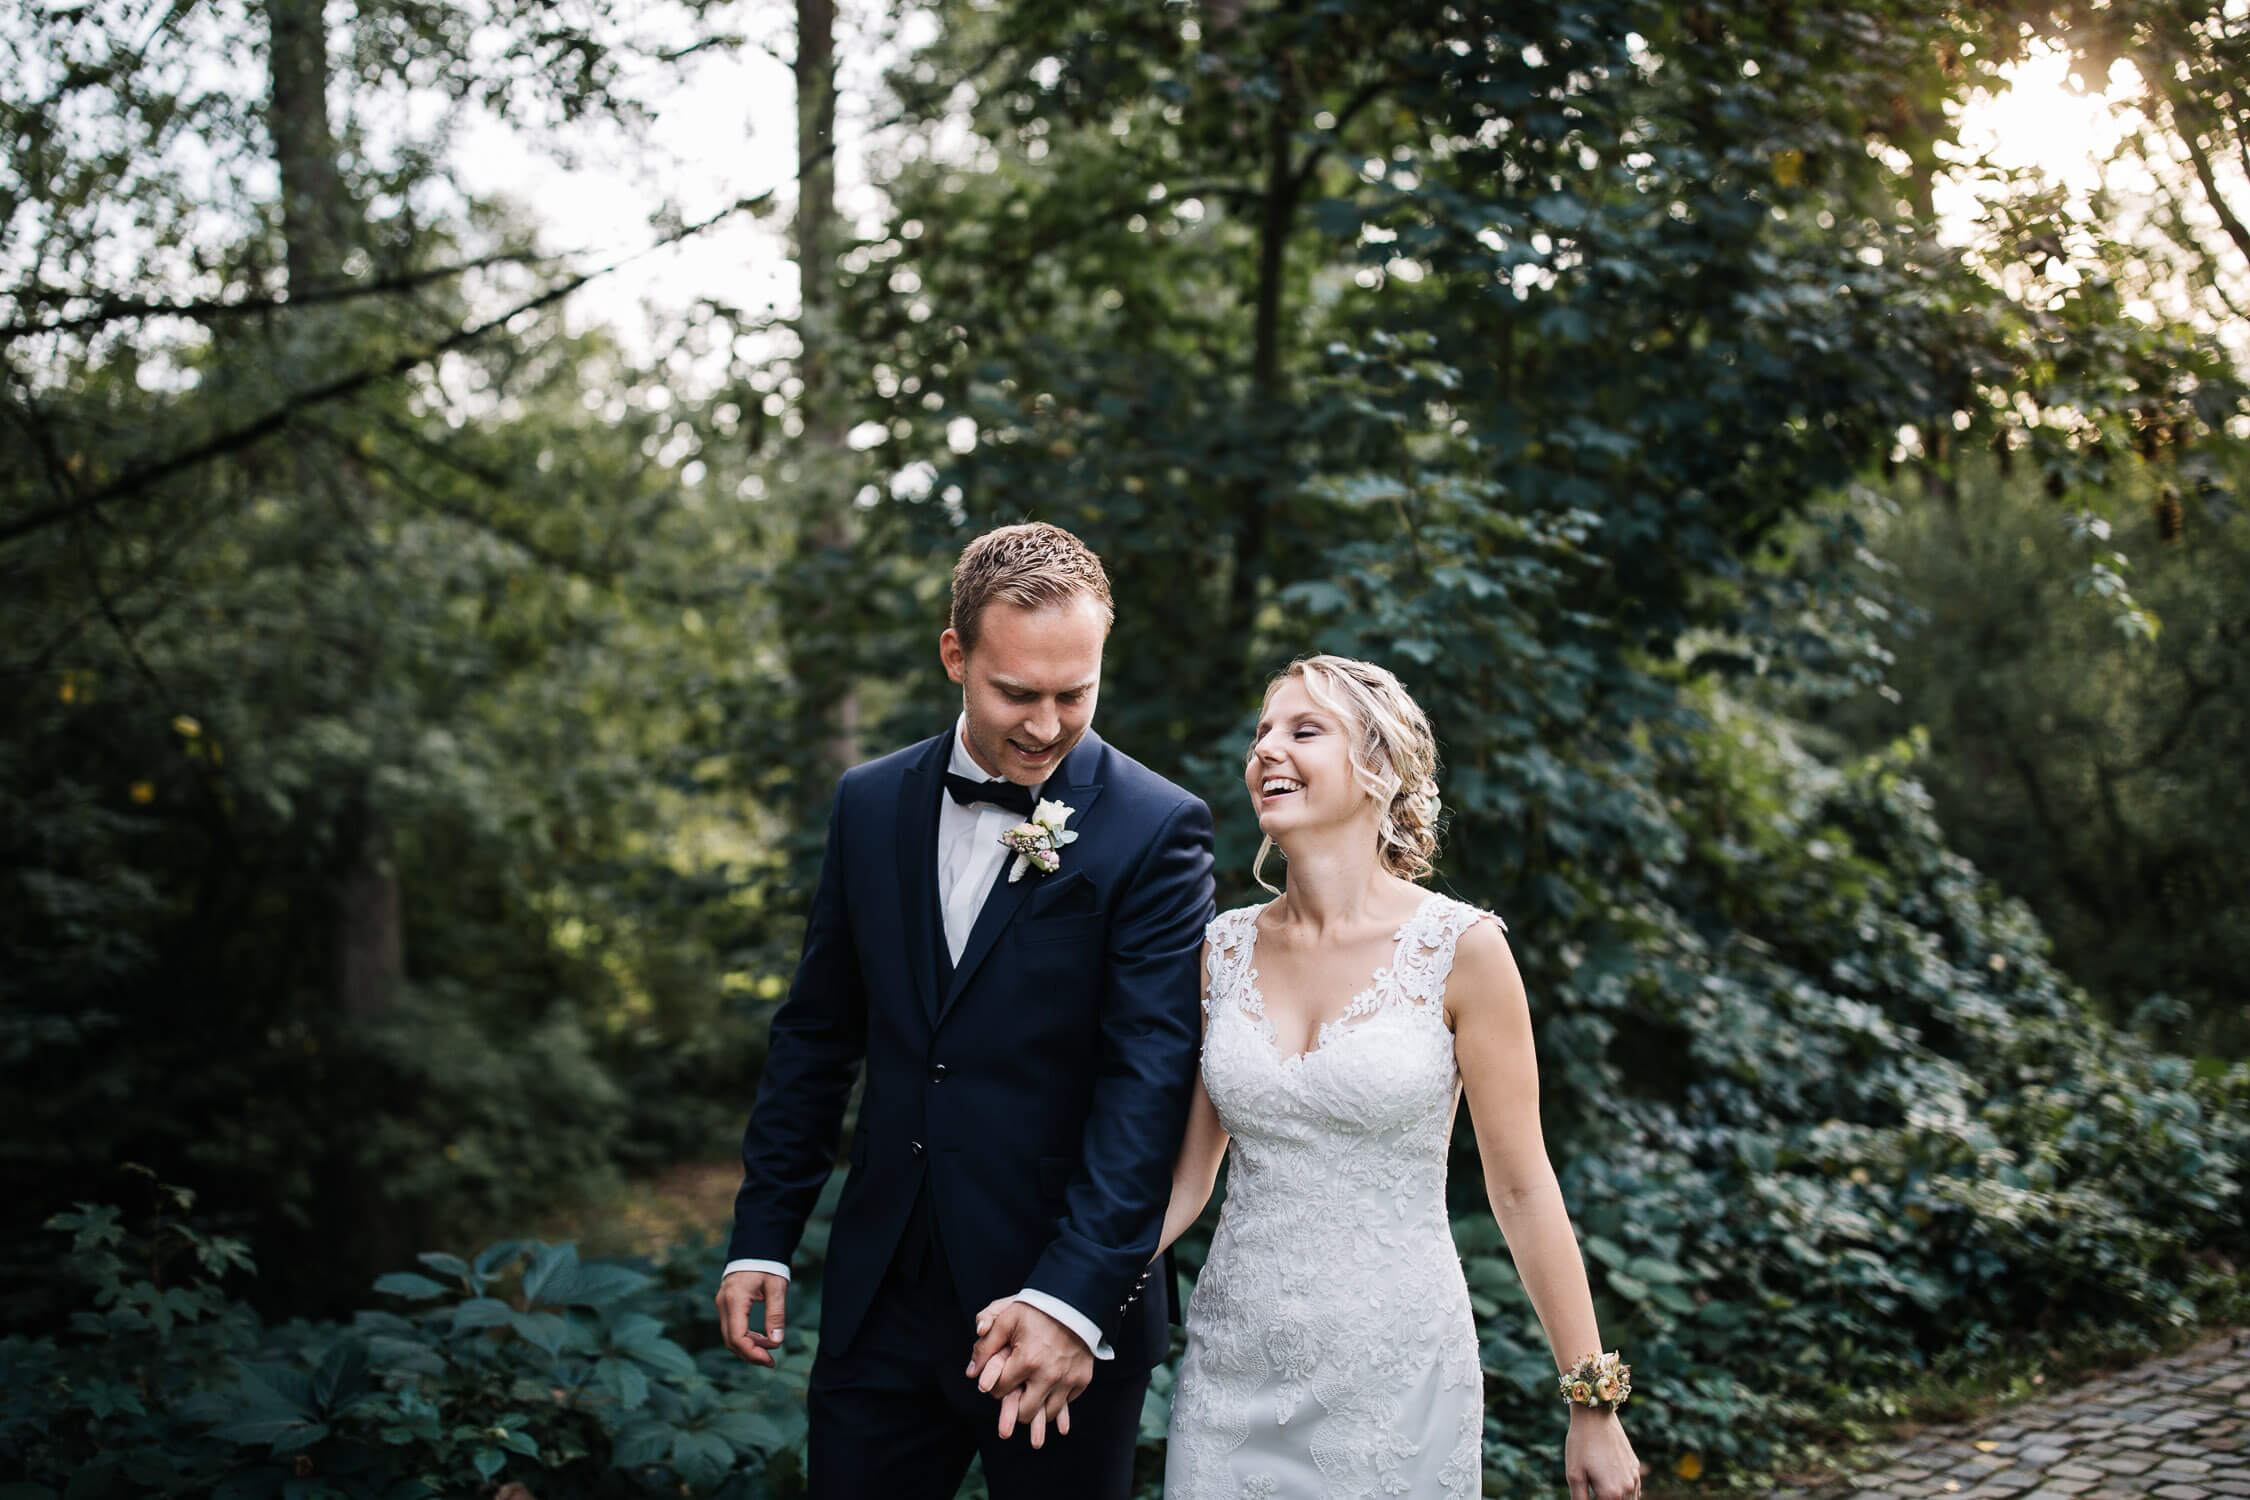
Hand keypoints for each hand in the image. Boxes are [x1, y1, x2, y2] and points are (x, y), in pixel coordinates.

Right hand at [714, 1269, 787, 1366]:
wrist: (755, 1248)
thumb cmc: (767, 1265)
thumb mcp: (776, 1287)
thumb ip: (776, 1314)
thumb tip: (776, 1342)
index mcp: (735, 1299)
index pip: (737, 1336)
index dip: (752, 1353)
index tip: (769, 1360)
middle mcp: (723, 1304)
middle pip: (730, 1341)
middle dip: (750, 1355)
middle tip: (771, 1362)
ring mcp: (722, 1305)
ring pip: (729, 1337)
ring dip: (747, 1348)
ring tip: (768, 1353)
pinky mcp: (725, 1306)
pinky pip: (731, 1329)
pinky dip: (745, 1339)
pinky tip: (761, 1341)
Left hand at [964, 1298, 1091, 1448]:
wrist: (1075, 1300)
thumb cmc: (1037, 1309)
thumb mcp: (1007, 1319)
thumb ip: (986, 1345)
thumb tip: (971, 1372)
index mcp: (1027, 1360)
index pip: (999, 1391)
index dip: (994, 1384)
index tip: (999, 1375)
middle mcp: (1049, 1376)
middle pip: (1024, 1413)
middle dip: (1014, 1406)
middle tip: (1014, 1393)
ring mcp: (1068, 1380)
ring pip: (1047, 1414)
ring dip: (1037, 1407)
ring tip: (1031, 1393)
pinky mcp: (1083, 1379)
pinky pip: (1066, 1403)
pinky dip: (1057, 1399)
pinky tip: (1050, 1386)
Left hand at [1566, 1406, 1642, 1499]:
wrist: (1596, 1416)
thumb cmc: (1581, 1445)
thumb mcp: (1574, 1475)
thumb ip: (1579, 1499)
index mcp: (1611, 1493)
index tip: (1586, 1493)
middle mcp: (1627, 1488)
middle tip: (1592, 1489)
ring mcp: (1634, 1478)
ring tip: (1600, 1491)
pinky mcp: (1635, 1468)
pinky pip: (1635, 1491)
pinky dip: (1626, 1496)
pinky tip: (1614, 1491)